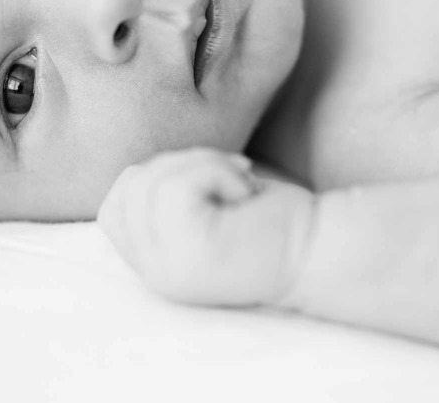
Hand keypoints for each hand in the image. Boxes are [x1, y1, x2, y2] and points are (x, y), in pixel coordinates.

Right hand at [97, 147, 316, 307]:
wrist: (325, 248)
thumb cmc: (271, 218)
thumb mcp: (203, 205)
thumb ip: (164, 194)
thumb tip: (137, 167)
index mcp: (156, 264)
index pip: (112, 208)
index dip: (153, 176)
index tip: (207, 180)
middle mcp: (156, 275)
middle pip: (128, 188)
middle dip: (179, 163)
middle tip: (229, 178)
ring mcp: (170, 270)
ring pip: (151, 183)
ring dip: (202, 164)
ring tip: (239, 186)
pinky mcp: (193, 256)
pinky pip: (176, 187)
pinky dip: (214, 170)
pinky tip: (245, 193)